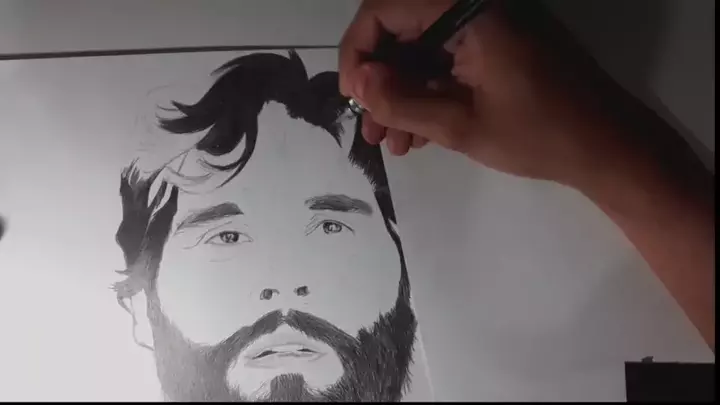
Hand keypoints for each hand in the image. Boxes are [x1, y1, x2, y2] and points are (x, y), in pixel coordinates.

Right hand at [339, 0, 613, 185]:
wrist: (607, 146)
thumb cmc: (540, 135)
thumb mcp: (462, 125)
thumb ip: (402, 102)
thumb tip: (358, 82)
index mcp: (469, 10)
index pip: (386, 8)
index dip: (358, 51)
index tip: (353, 97)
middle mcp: (475, 6)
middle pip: (402, 29)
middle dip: (380, 81)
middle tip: (370, 128)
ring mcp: (488, 25)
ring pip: (422, 50)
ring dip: (401, 94)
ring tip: (390, 141)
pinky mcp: (496, 45)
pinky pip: (446, 61)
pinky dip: (427, 93)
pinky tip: (416, 134)